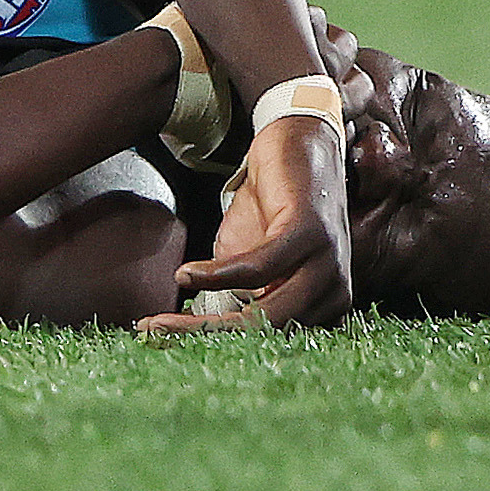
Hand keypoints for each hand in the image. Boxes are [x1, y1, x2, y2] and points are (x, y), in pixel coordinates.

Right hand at [141, 112, 352, 330]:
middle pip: (268, 334)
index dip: (216, 349)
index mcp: (323, 307)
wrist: (294, 141)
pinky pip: (261, 267)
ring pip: (267, 311)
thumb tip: (198, 336)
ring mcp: (327, 261)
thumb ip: (236, 301)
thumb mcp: (249, 265)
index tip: (165, 346)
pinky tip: (187, 275)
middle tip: (155, 336)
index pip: (269, 344)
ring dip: (205, 320)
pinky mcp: (309, 230)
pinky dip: (219, 275)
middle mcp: (333, 291)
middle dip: (207, 341)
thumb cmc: (270, 211)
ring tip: (160, 320)